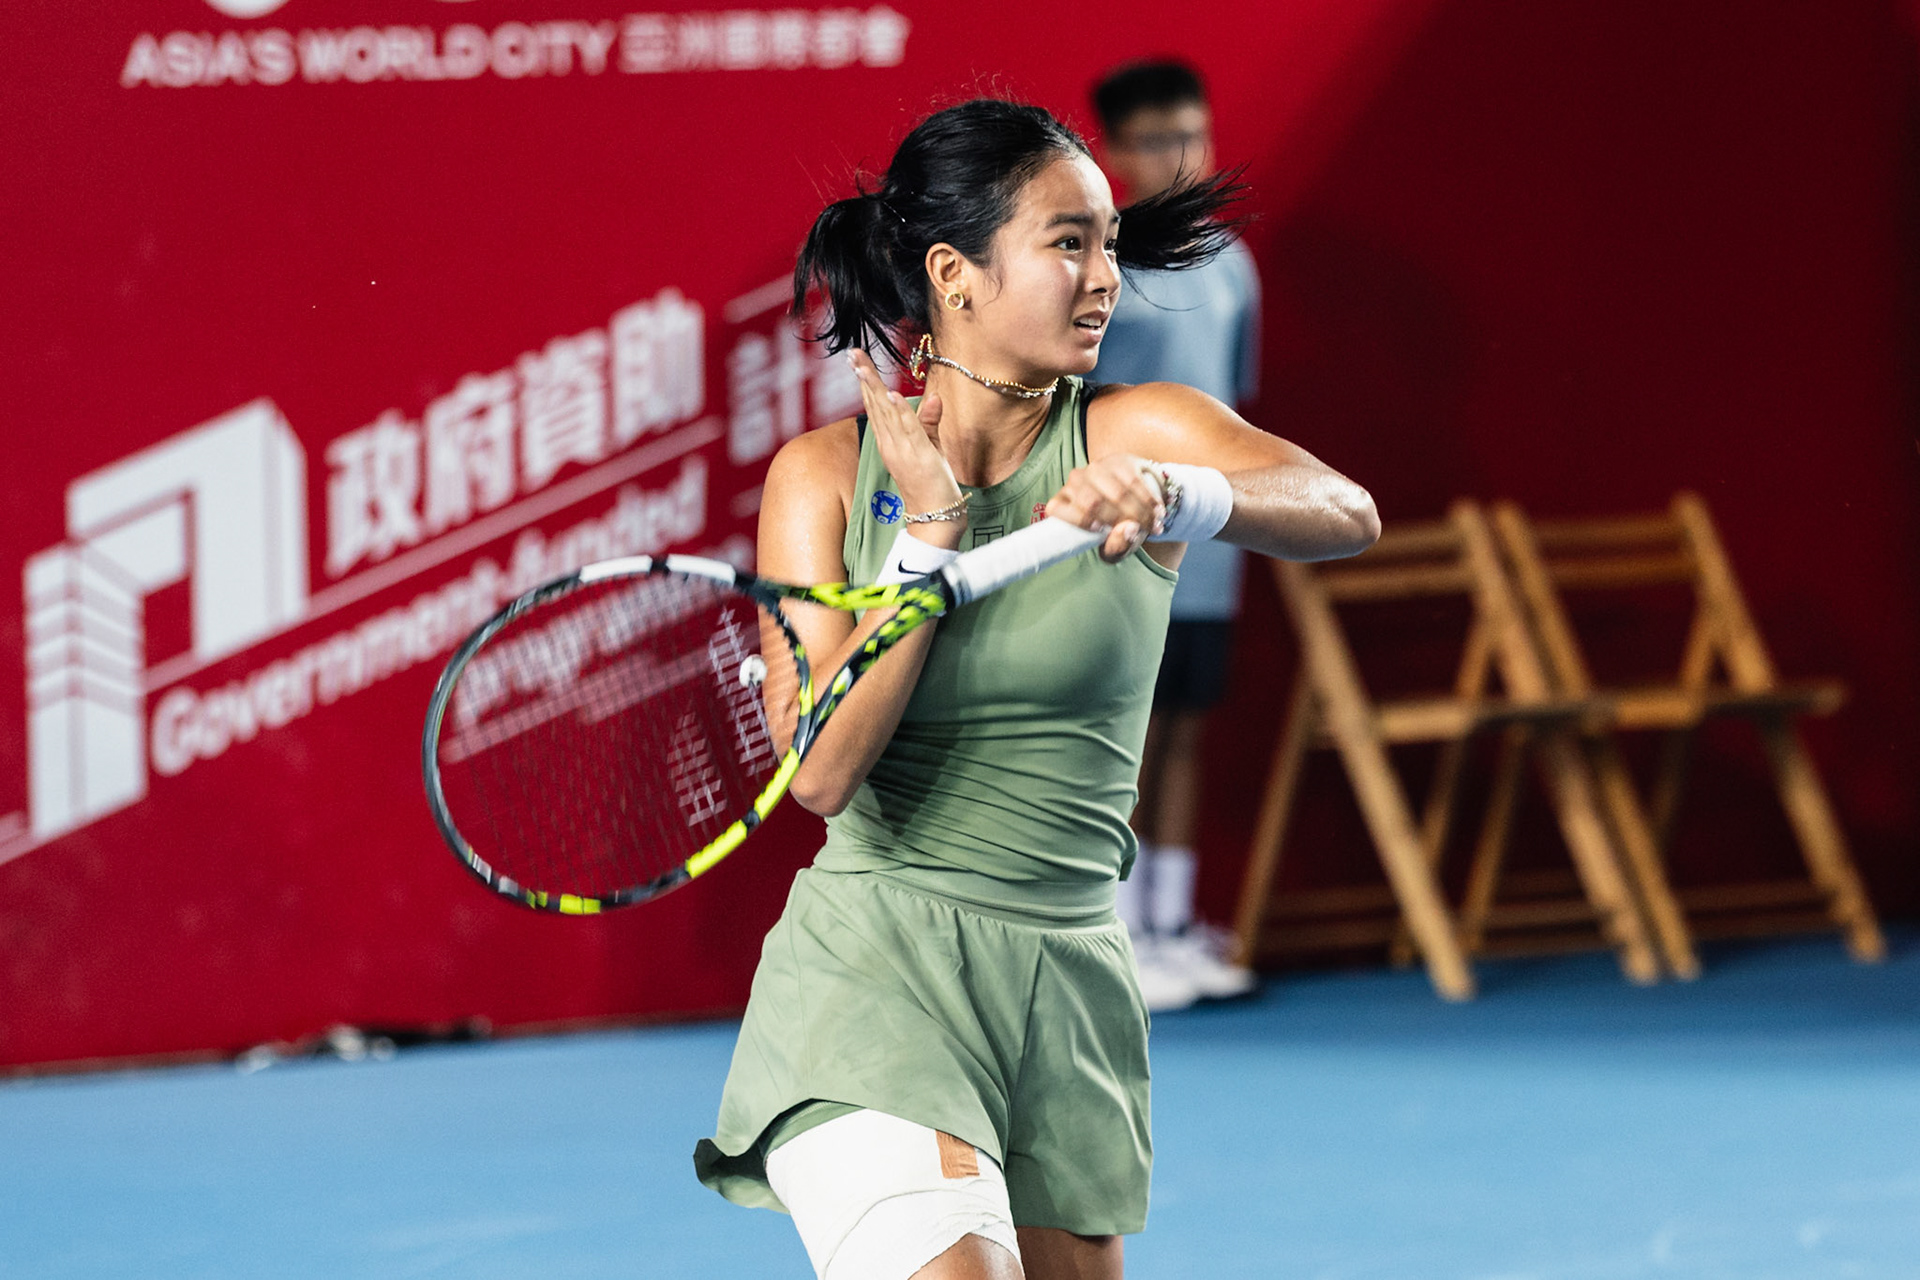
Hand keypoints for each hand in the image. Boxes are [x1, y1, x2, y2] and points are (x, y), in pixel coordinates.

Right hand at [848, 350, 964, 542]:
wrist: (935, 514)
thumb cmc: (931, 482)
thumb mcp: (930, 446)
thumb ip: (929, 421)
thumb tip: (933, 396)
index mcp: (889, 439)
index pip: (874, 404)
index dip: (865, 381)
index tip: (856, 358)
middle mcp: (890, 442)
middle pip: (874, 403)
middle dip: (864, 377)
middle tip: (852, 352)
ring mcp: (902, 448)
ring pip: (886, 412)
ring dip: (875, 388)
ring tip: (863, 366)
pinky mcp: (918, 454)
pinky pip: (907, 429)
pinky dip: (899, 411)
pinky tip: (891, 393)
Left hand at [1045, 454, 1166, 563]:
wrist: (1135, 499)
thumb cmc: (1117, 527)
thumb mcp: (1113, 547)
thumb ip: (1116, 547)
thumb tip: (1128, 529)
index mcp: (1062, 503)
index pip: (1056, 508)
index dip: (1077, 519)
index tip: (1099, 529)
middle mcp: (1074, 481)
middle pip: (1092, 502)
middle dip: (1119, 521)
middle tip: (1140, 533)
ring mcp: (1096, 468)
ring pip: (1118, 494)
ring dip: (1140, 513)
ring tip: (1154, 526)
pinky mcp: (1119, 461)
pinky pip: (1135, 482)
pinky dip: (1149, 500)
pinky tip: (1158, 512)